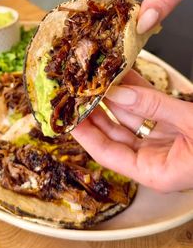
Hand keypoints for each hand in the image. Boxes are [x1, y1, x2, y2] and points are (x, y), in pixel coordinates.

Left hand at [72, 71, 192, 191]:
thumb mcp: (191, 123)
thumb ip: (154, 107)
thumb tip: (118, 93)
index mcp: (155, 172)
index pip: (107, 153)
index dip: (85, 133)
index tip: (66, 116)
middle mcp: (154, 157)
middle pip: (113, 133)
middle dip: (95, 110)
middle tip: (77, 90)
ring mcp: (162, 139)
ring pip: (129, 116)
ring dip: (114, 95)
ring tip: (95, 77)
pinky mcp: (172, 124)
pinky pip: (148, 105)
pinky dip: (136, 89)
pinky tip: (121, 74)